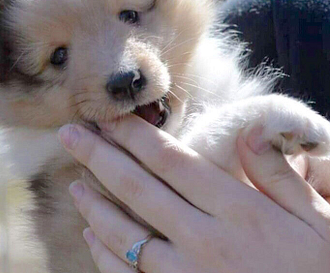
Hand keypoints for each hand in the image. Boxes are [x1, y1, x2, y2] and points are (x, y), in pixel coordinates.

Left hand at [59, 116, 329, 272]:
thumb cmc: (324, 271)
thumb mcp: (320, 220)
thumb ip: (279, 175)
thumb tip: (249, 131)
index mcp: (237, 211)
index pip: (172, 161)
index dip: (136, 136)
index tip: (110, 116)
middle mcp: (205, 240)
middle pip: (138, 189)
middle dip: (99, 156)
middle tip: (69, 132)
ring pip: (126, 233)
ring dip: (95, 204)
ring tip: (73, 180)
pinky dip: (106, 254)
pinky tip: (91, 234)